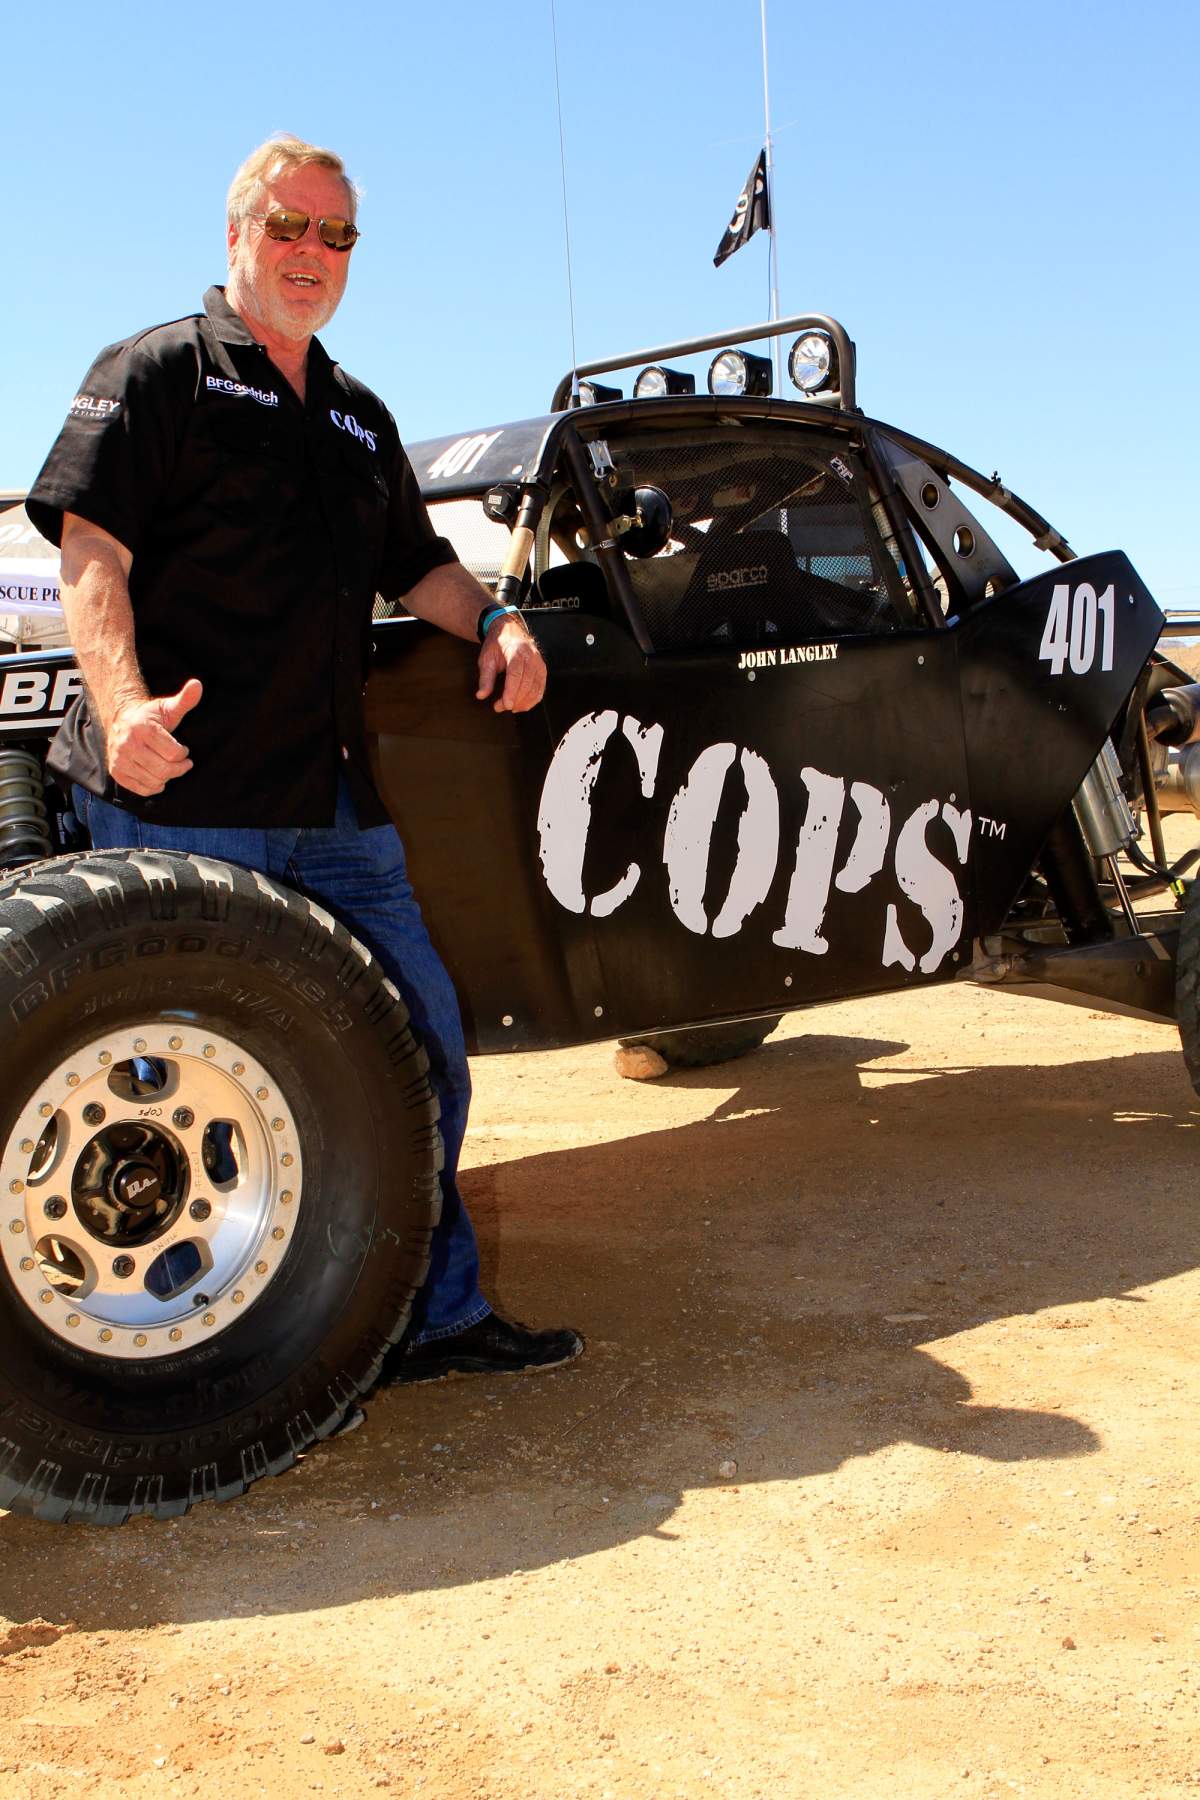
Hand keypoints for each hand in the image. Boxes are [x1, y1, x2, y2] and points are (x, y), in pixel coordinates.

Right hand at [106, 679, 202, 794]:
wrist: (120, 719)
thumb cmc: (149, 716)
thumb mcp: (167, 707)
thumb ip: (185, 699)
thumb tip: (198, 684)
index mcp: (143, 728)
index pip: (174, 753)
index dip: (184, 753)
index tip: (184, 750)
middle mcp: (128, 744)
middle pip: (164, 770)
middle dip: (179, 769)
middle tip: (183, 763)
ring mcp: (120, 759)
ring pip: (154, 781)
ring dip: (167, 778)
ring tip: (169, 768)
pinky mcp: (116, 771)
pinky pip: (141, 789)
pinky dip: (153, 787)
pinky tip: (157, 776)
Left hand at [476, 618, 545, 713]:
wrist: (510, 631)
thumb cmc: (497, 645)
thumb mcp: (487, 658)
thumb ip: (485, 677)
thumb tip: (481, 696)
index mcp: (516, 651)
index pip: (515, 674)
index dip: (511, 692)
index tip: (505, 705)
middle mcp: (531, 657)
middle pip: (526, 683)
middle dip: (514, 699)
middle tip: (498, 708)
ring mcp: (539, 663)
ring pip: (535, 688)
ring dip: (523, 702)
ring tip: (509, 708)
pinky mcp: (542, 670)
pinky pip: (540, 689)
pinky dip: (532, 700)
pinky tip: (521, 705)